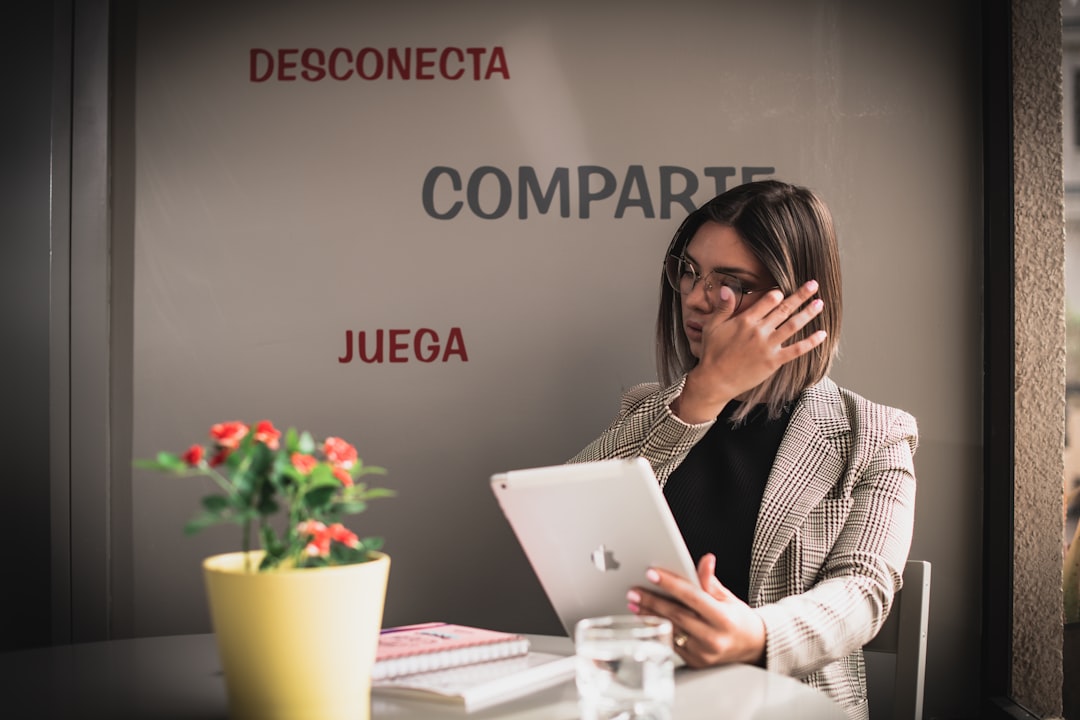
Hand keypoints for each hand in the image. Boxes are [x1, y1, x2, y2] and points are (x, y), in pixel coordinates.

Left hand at [626, 553, 765, 666]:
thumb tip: (705, 560)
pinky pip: (671, 642)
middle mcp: (713, 639)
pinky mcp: (694, 662)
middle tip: (634, 591)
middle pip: (676, 615)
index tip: (652, 573)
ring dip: (649, 615)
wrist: (751, 647)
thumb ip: (711, 581)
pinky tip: (645, 618)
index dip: (671, 584)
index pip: (692, 597)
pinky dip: (657, 628)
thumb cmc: (738, 619)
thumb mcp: (728, 598)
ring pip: (670, 630)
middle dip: (652, 601)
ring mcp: (702, 654)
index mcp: (724, 619)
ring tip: (634, 603)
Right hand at [673, 280, 826, 422]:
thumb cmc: (712, 353)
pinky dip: (810, 342)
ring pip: (793, 326)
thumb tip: (726, 288)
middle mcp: (759, 330)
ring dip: (808, 314)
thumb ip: (723, 307)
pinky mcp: (773, 361)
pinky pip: (796, 350)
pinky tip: (822, 335)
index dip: (778, 293)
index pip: (767, 301)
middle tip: (813, 285)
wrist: (715, 381)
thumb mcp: (712, 326)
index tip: (784, 290)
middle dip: (800, 295)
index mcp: (745, 320)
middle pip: (784, 309)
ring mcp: (768, 346)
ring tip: (820, 304)